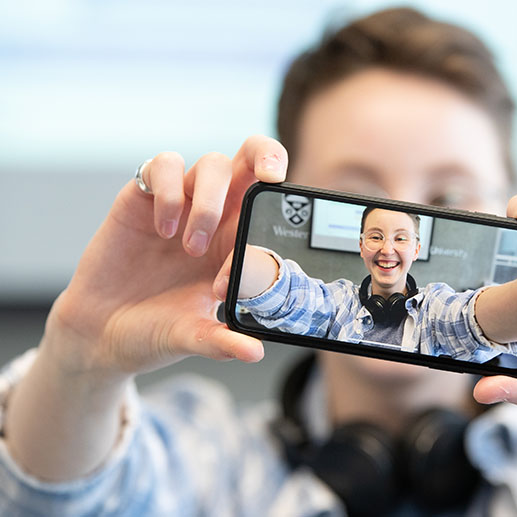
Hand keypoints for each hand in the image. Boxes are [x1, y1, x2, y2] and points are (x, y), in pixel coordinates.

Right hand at [44, 135, 287, 380]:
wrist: (100, 333)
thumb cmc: (154, 331)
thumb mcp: (191, 337)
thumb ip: (220, 341)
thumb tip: (255, 352)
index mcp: (237, 244)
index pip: (270, 208)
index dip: (273, 222)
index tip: (254, 258)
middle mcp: (215, 217)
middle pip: (250, 161)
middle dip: (267, 155)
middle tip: (270, 178)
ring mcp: (181, 203)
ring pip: (212, 164)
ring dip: (209, 201)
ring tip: (190, 246)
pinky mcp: (144, 197)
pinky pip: (164, 165)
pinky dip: (170, 191)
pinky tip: (163, 228)